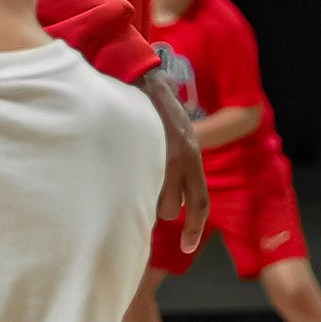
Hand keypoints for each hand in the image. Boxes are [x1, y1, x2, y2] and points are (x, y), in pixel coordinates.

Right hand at [136, 67, 209, 253]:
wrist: (137, 75)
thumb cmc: (152, 106)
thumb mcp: (176, 133)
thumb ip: (177, 163)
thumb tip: (171, 199)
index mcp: (192, 153)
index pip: (201, 201)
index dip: (194, 228)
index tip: (187, 246)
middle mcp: (182, 156)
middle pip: (172, 208)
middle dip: (157, 204)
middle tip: (145, 183)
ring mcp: (160, 153)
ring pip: (150, 199)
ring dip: (140, 193)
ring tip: (131, 168)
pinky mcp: (140, 149)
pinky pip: (133, 183)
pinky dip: (125, 181)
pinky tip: (119, 163)